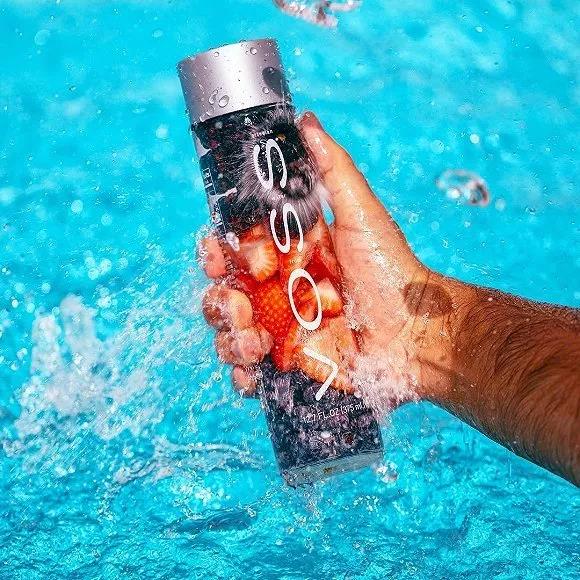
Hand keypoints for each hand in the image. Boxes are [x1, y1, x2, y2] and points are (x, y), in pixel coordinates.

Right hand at [199, 112, 450, 410]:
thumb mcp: (362, 215)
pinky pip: (247, 369)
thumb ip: (332, 169)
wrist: (417, 334)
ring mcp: (280, 327)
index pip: (235, 248)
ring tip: (255, 343)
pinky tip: (252, 371)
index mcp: (288, 252)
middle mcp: (278, 289)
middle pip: (222, 291)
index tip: (222, 253)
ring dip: (228, 337)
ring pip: (227, 330)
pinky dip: (240, 372)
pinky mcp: (287, 363)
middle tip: (243, 306)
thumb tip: (306, 119)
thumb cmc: (392, 271)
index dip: (219, 250)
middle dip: (219, 300)